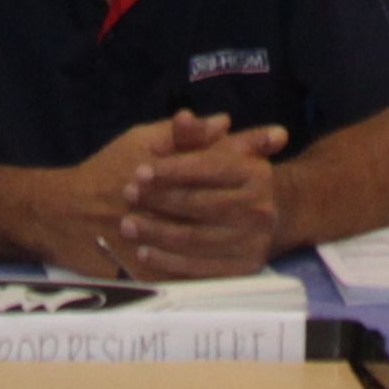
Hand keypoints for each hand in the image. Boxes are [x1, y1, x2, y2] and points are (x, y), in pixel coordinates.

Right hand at [23, 115, 284, 279]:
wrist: (63, 213)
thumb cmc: (103, 171)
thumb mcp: (138, 143)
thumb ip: (180, 135)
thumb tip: (222, 122)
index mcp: (164, 165)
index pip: (213, 151)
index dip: (247, 142)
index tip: (280, 136)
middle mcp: (164, 200)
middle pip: (215, 194)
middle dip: (251, 189)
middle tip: (280, 187)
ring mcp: (156, 235)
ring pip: (203, 234)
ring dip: (234, 230)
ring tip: (262, 229)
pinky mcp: (148, 266)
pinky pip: (184, 269)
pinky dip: (207, 265)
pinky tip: (231, 261)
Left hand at [111, 114, 289, 279]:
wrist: (255, 220)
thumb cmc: (222, 179)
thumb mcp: (211, 151)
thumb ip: (194, 136)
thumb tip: (183, 117)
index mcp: (256, 172)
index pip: (209, 167)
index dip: (172, 169)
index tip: (140, 170)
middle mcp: (261, 208)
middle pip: (199, 203)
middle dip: (159, 199)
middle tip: (127, 195)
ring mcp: (253, 243)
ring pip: (194, 238)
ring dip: (156, 232)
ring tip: (127, 225)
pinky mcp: (241, 271)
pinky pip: (198, 269)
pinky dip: (168, 261)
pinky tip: (145, 253)